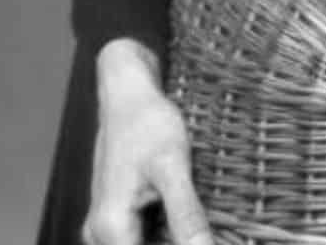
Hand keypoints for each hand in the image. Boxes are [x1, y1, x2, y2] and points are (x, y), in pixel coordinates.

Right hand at [85, 39, 211, 244]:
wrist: (128, 95)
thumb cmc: (148, 124)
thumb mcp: (173, 167)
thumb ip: (186, 214)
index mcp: (111, 229)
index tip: (222, 239)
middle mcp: (102, 235)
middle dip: (184, 241)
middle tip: (223, 230)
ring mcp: (110, 227)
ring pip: (153, 244)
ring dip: (181, 238)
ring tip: (217, 224)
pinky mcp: (122, 217)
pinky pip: (150, 236)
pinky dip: (175, 232)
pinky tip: (200, 219)